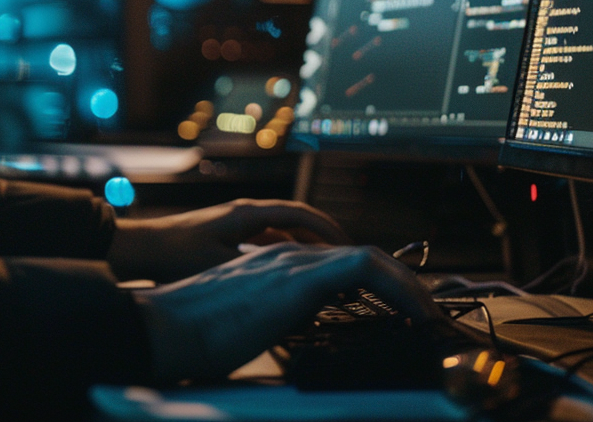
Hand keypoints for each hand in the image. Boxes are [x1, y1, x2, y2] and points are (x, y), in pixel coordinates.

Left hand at [106, 198, 349, 282]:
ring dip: (303, 246)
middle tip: (346, 259)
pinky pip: (265, 240)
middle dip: (322, 238)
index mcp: (248, 214)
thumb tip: (293, 281)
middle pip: (296, 221)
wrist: (137, 249)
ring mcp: (235, 224)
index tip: (350, 246)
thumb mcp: (220, 266)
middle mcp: (245, 213)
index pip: (301, 214)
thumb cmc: (174, 255)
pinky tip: (290, 274)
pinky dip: (283, 253)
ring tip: (325, 268)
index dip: (328, 230)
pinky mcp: (225, 236)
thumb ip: (256, 270)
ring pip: (281, 231)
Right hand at [131, 243, 443, 381]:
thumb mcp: (238, 324)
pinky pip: (365, 269)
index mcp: (268, 267)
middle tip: (421, 306)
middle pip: (357, 256)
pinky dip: (397, 287)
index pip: (332, 263)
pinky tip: (415, 311)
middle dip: (396, 279)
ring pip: (367, 257)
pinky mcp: (297, 278)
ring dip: (405, 283)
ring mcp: (290, 262)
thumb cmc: (190, 336)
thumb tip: (285, 333)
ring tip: (428, 309)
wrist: (164, 328)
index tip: (392, 306)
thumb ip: (267, 319)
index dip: (368, 280)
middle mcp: (282, 257)